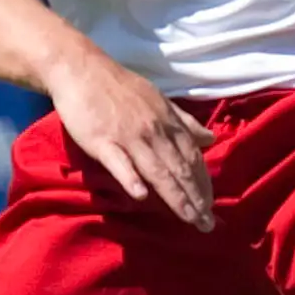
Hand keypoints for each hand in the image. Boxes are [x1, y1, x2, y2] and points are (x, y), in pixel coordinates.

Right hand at [46, 47, 216, 228]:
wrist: (83, 69)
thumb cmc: (122, 88)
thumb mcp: (160, 100)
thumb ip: (184, 123)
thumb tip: (210, 139)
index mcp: (168, 122)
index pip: (192, 158)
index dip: (203, 183)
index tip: (212, 206)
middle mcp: (154, 131)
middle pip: (180, 169)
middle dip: (196, 198)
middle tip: (207, 224)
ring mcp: (128, 137)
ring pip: (157, 170)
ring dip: (175, 197)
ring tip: (189, 218)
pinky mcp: (102, 141)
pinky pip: (119, 162)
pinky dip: (131, 178)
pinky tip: (141, 196)